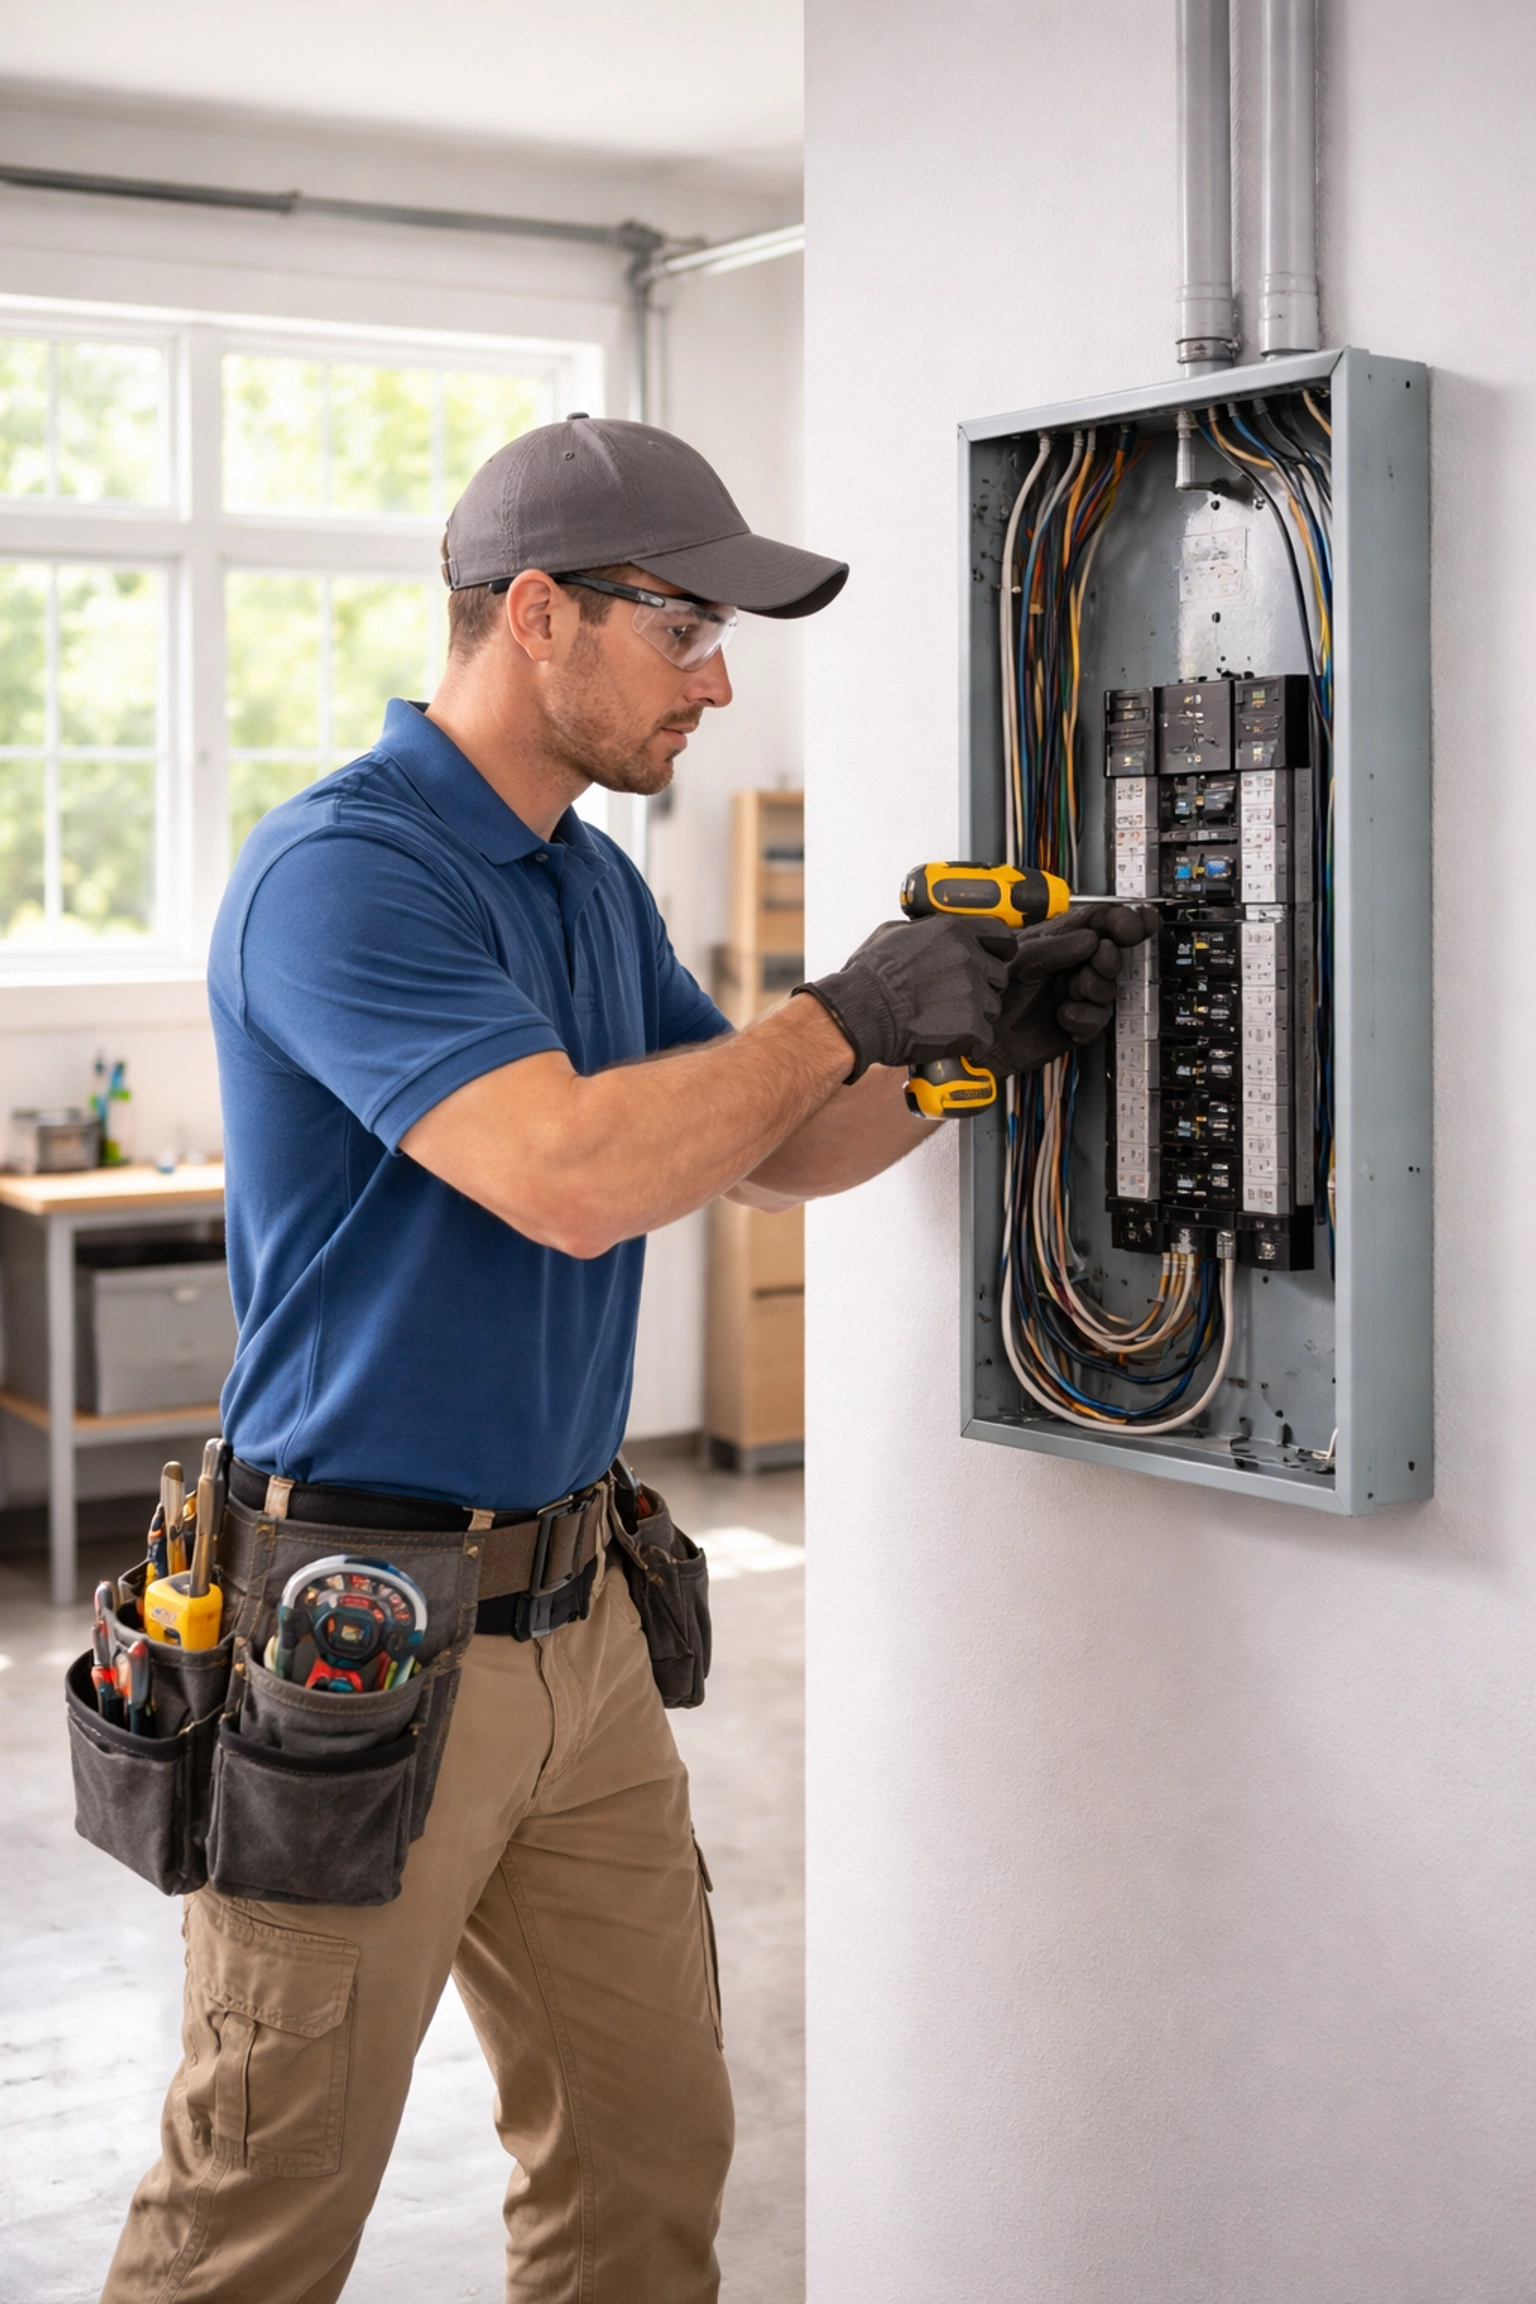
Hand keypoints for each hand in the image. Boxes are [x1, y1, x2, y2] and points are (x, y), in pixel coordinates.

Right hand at [794, 915, 1014, 1080]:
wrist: (860, 1013)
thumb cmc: (868, 977)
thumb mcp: (892, 934)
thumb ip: (924, 931)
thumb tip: (928, 933)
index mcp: (952, 931)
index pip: (1001, 936)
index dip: (999, 951)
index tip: (996, 959)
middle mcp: (967, 958)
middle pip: (997, 976)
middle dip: (981, 987)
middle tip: (955, 998)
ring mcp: (972, 992)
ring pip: (992, 1008)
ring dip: (974, 1016)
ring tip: (945, 1020)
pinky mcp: (971, 1025)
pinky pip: (984, 1038)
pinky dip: (970, 1044)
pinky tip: (949, 1041)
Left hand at [982, 903, 1157, 1075]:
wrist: (983, 1034)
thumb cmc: (994, 992)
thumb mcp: (1023, 959)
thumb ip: (1057, 948)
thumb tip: (1092, 939)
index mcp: (1061, 942)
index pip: (1100, 923)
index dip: (1121, 922)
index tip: (1132, 926)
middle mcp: (1073, 966)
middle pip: (1112, 954)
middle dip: (1109, 957)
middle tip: (1101, 958)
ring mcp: (1077, 994)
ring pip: (1108, 987)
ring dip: (1093, 987)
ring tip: (1070, 990)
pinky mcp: (1078, 1023)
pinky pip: (1098, 1018)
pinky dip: (1083, 1016)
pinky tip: (1064, 1014)